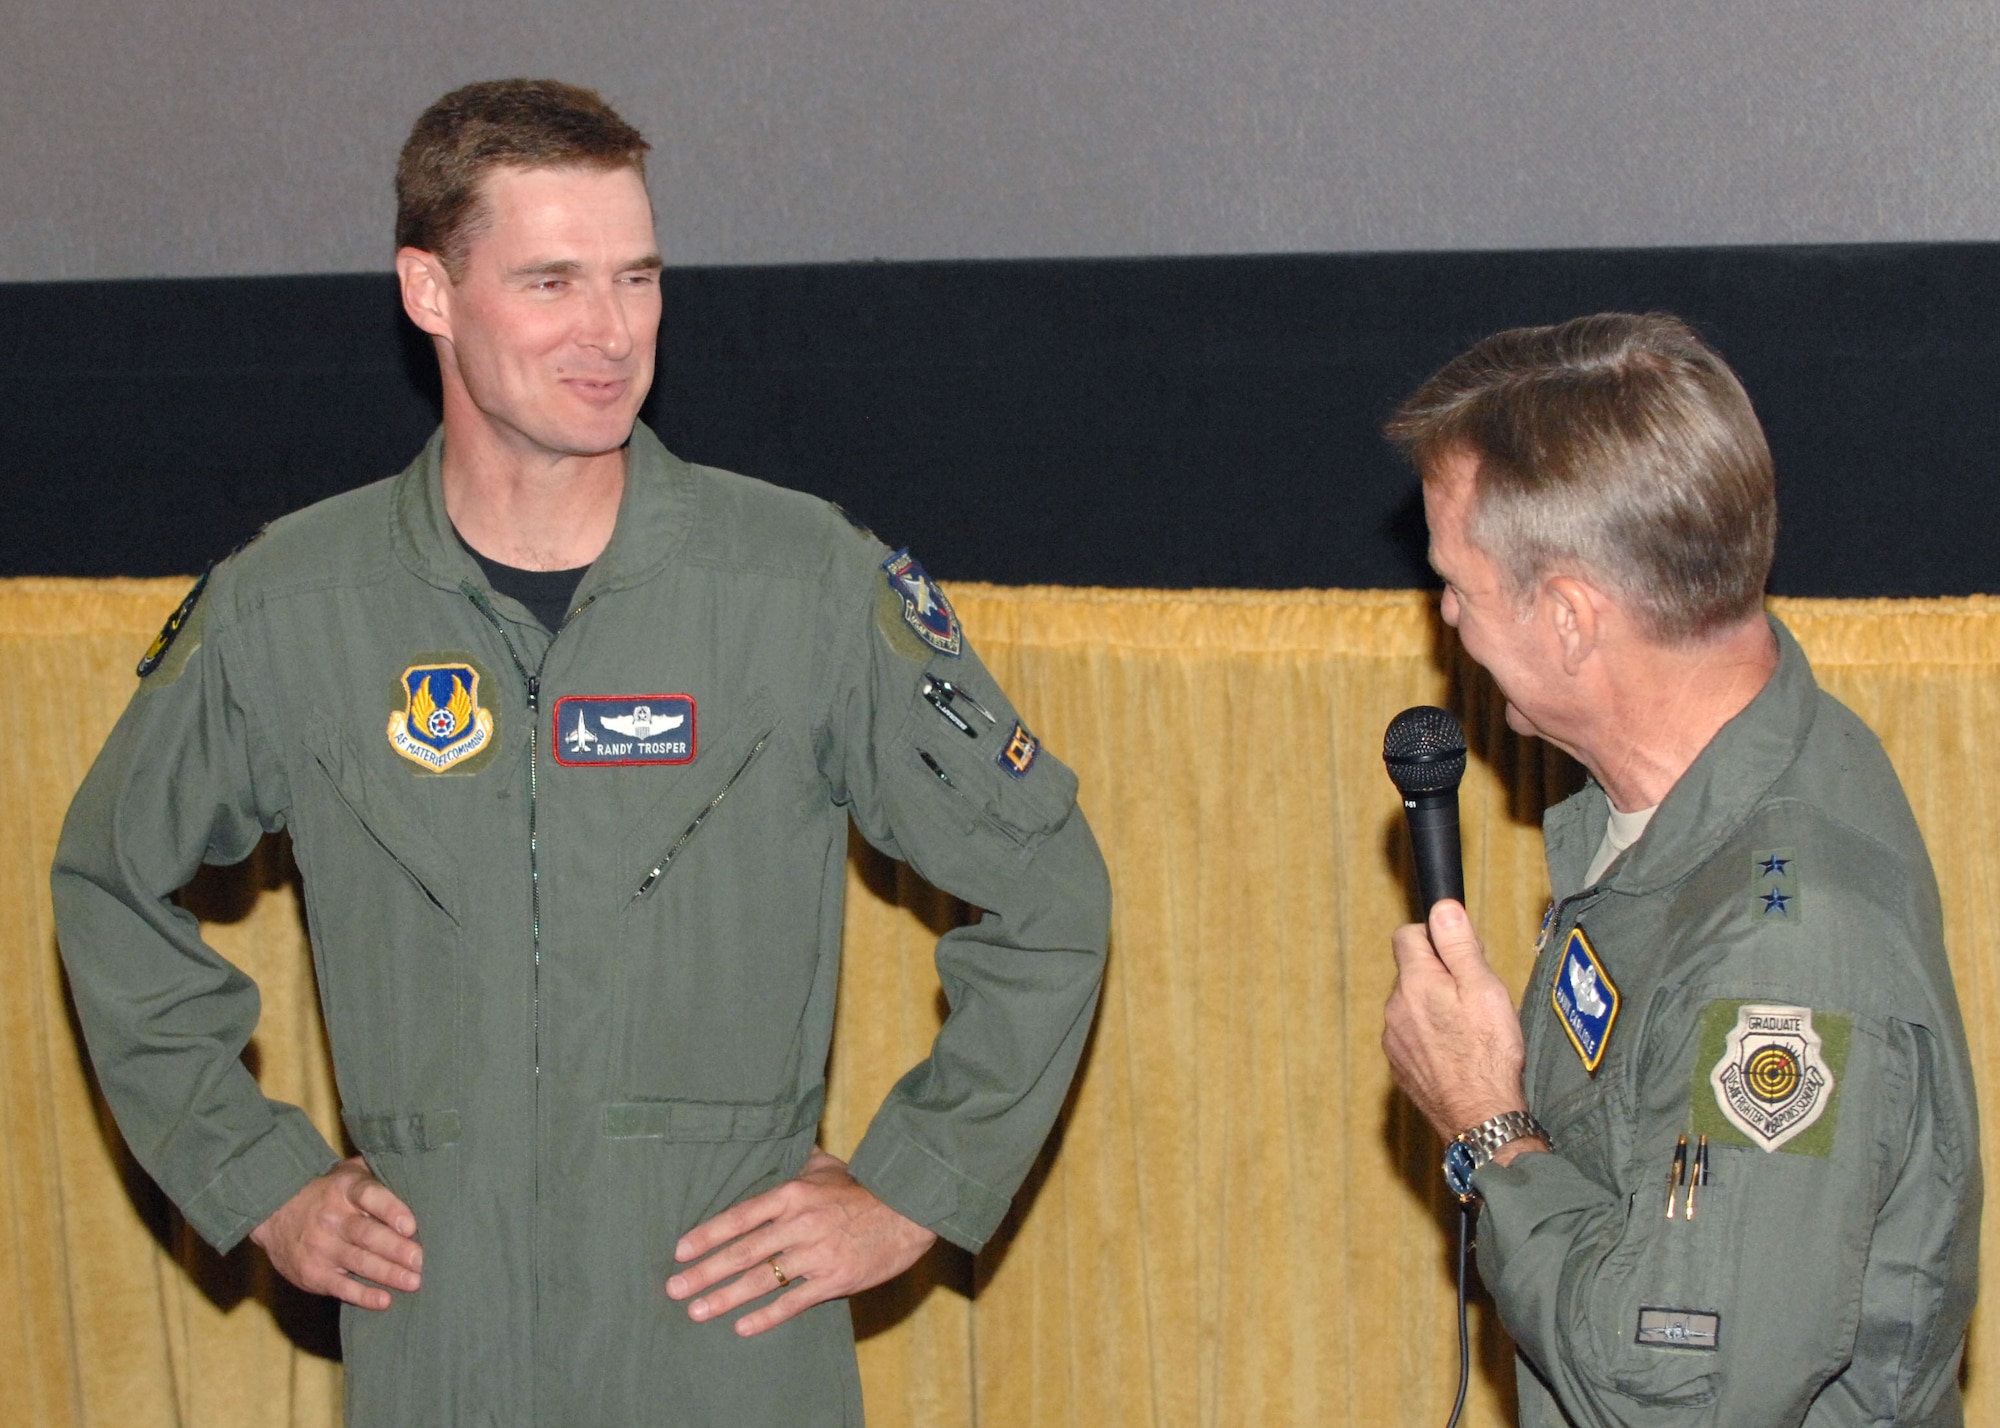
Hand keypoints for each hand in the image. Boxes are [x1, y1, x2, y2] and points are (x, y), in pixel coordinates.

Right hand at [249, 1156, 421, 1310]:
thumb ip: (378, 1171)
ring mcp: (321, 1247)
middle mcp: (332, 1218)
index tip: (411, 1225)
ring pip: (358, 1262)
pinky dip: (363, 1296)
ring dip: (388, 1273)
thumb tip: (417, 1166)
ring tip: (414, 1281)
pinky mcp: (313, 1273)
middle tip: (421, 1260)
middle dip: (396, 1249)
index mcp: (345, 1189)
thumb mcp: (348, 1173)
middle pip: (367, 1234)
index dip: (391, 1210)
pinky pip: (341, 1287)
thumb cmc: (328, 1192)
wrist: (273, 1212)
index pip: (370, 1196)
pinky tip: (384, 1300)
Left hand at [667, 1147, 936, 1336]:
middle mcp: (801, 1223)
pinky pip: (794, 1301)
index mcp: (794, 1193)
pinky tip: (743, 1327)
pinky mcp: (836, 1279)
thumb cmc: (863, 1189)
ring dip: (726, 1297)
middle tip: (674, 1288)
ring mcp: (818, 1254)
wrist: (909, 1211)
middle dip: (705, 1272)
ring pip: (763, 1279)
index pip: (741, 1215)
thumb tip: (770, 1145)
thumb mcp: (828, 1166)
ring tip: (697, 1311)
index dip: (708, 1234)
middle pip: (744, 1252)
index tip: (680, 1251)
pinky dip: (767, 1316)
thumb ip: (795, 1162)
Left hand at [1383, 900, 1533, 1143]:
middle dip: (1439, 975)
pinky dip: (1430, 1037)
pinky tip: (1457, 1052)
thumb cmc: (1488, 1054)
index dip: (1435, 937)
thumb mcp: (1483, 988)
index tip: (1459, 954)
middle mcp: (1395, 1008)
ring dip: (1434, 1008)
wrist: (1480, 1118)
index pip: (1408, 935)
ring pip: (1411, 1005)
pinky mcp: (1399, 1064)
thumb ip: (1459, 945)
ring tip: (1469, 1030)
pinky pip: (1411, 1036)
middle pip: (1412, 971)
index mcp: (1415, 982)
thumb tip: (1443, 908)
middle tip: (1474, 997)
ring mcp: (1394, 1038)